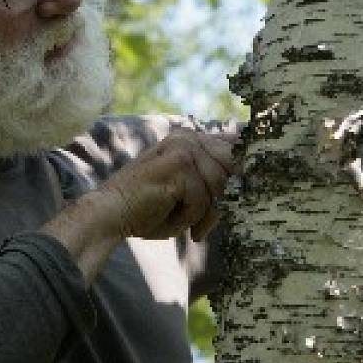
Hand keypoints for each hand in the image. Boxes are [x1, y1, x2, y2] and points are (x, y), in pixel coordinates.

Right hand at [99, 129, 239, 242]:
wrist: (110, 213)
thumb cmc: (148, 208)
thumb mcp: (187, 191)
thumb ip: (213, 180)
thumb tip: (251, 176)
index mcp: (189, 138)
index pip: (233, 149)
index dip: (246, 171)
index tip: (252, 186)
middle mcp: (187, 137)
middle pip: (233, 168)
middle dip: (224, 198)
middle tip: (205, 222)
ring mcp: (183, 148)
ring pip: (220, 187)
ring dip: (203, 213)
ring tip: (187, 224)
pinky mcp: (179, 165)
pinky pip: (203, 200)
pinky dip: (189, 217)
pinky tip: (171, 219)